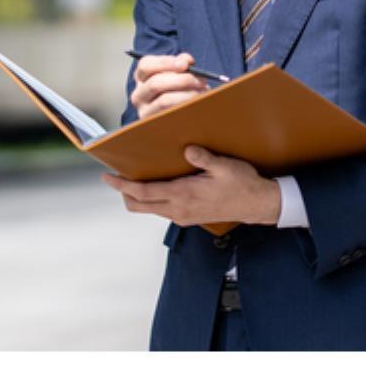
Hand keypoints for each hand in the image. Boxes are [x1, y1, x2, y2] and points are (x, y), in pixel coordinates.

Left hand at [101, 146, 281, 226]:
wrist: (258, 205)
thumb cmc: (242, 183)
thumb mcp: (225, 166)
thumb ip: (204, 158)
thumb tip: (187, 148)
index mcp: (183, 195)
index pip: (143, 192)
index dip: (123, 184)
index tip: (108, 176)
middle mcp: (178, 209)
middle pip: (138, 205)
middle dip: (124, 191)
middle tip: (118, 175)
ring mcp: (182, 216)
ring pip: (148, 209)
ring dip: (137, 195)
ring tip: (134, 177)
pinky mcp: (188, 217)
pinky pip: (160, 210)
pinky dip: (150, 199)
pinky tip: (156, 184)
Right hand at [130, 53, 207, 118]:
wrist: (184, 118)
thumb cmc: (181, 90)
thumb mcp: (178, 74)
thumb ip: (181, 63)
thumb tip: (186, 61)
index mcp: (142, 78)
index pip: (145, 65)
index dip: (165, 62)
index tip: (185, 64)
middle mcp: (138, 95)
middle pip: (155, 83)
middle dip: (181, 80)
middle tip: (200, 80)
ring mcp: (144, 112)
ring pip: (164, 100)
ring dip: (187, 95)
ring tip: (202, 93)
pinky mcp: (155, 125)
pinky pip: (172, 115)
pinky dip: (187, 107)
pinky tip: (198, 104)